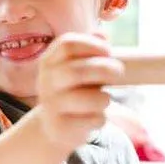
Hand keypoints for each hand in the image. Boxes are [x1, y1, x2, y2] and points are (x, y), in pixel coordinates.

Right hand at [35, 33, 123, 150]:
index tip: (108, 51)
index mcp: (49, 61)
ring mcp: (51, 105)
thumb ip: (90, 49)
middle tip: (118, 72)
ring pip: (88, 99)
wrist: (52, 127)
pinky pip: (91, 120)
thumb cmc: (73, 90)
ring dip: (104, 98)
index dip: (92, 45)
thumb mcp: (77, 67)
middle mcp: (46, 81)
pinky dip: (100, 118)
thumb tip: (103, 35)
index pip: (67, 44)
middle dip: (104, 69)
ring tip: (103, 99)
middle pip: (77, 71)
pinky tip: (94, 117)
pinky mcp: (60, 127)